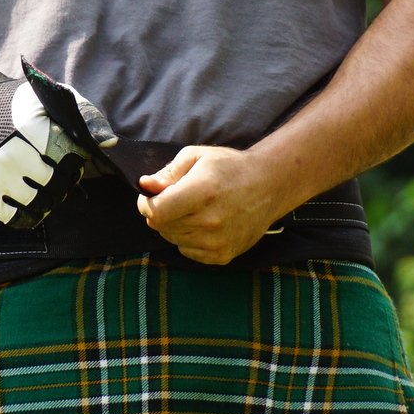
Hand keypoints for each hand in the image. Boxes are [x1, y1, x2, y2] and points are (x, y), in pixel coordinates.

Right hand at [0, 68, 115, 227]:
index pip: (70, 158)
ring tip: (48, 187)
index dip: (77, 161)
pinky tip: (35, 204)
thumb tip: (109, 143)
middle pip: (55, 183)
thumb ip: (87, 116)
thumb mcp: (55, 99)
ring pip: (38, 202)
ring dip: (50, 199)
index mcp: (30, 128)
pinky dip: (30, 215)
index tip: (72, 157)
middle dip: (65, 181)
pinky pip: (15, 217)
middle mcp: (11, 153)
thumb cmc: (26, 107)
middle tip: (61, 174)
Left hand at [136, 146, 280, 264]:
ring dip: (175, 226)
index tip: (151, 196)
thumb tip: (145, 186)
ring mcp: (217, 242)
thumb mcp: (196, 157)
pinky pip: (187, 251)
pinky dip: (188, 239)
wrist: (269, 186)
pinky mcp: (222, 256)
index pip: (157, 212)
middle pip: (161, 226)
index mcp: (202, 192)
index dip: (146, 204)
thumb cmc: (229, 167)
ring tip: (194, 209)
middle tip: (177, 199)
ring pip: (172, 239)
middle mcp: (210, 221)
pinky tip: (204, 224)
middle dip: (162, 212)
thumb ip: (167, 173)